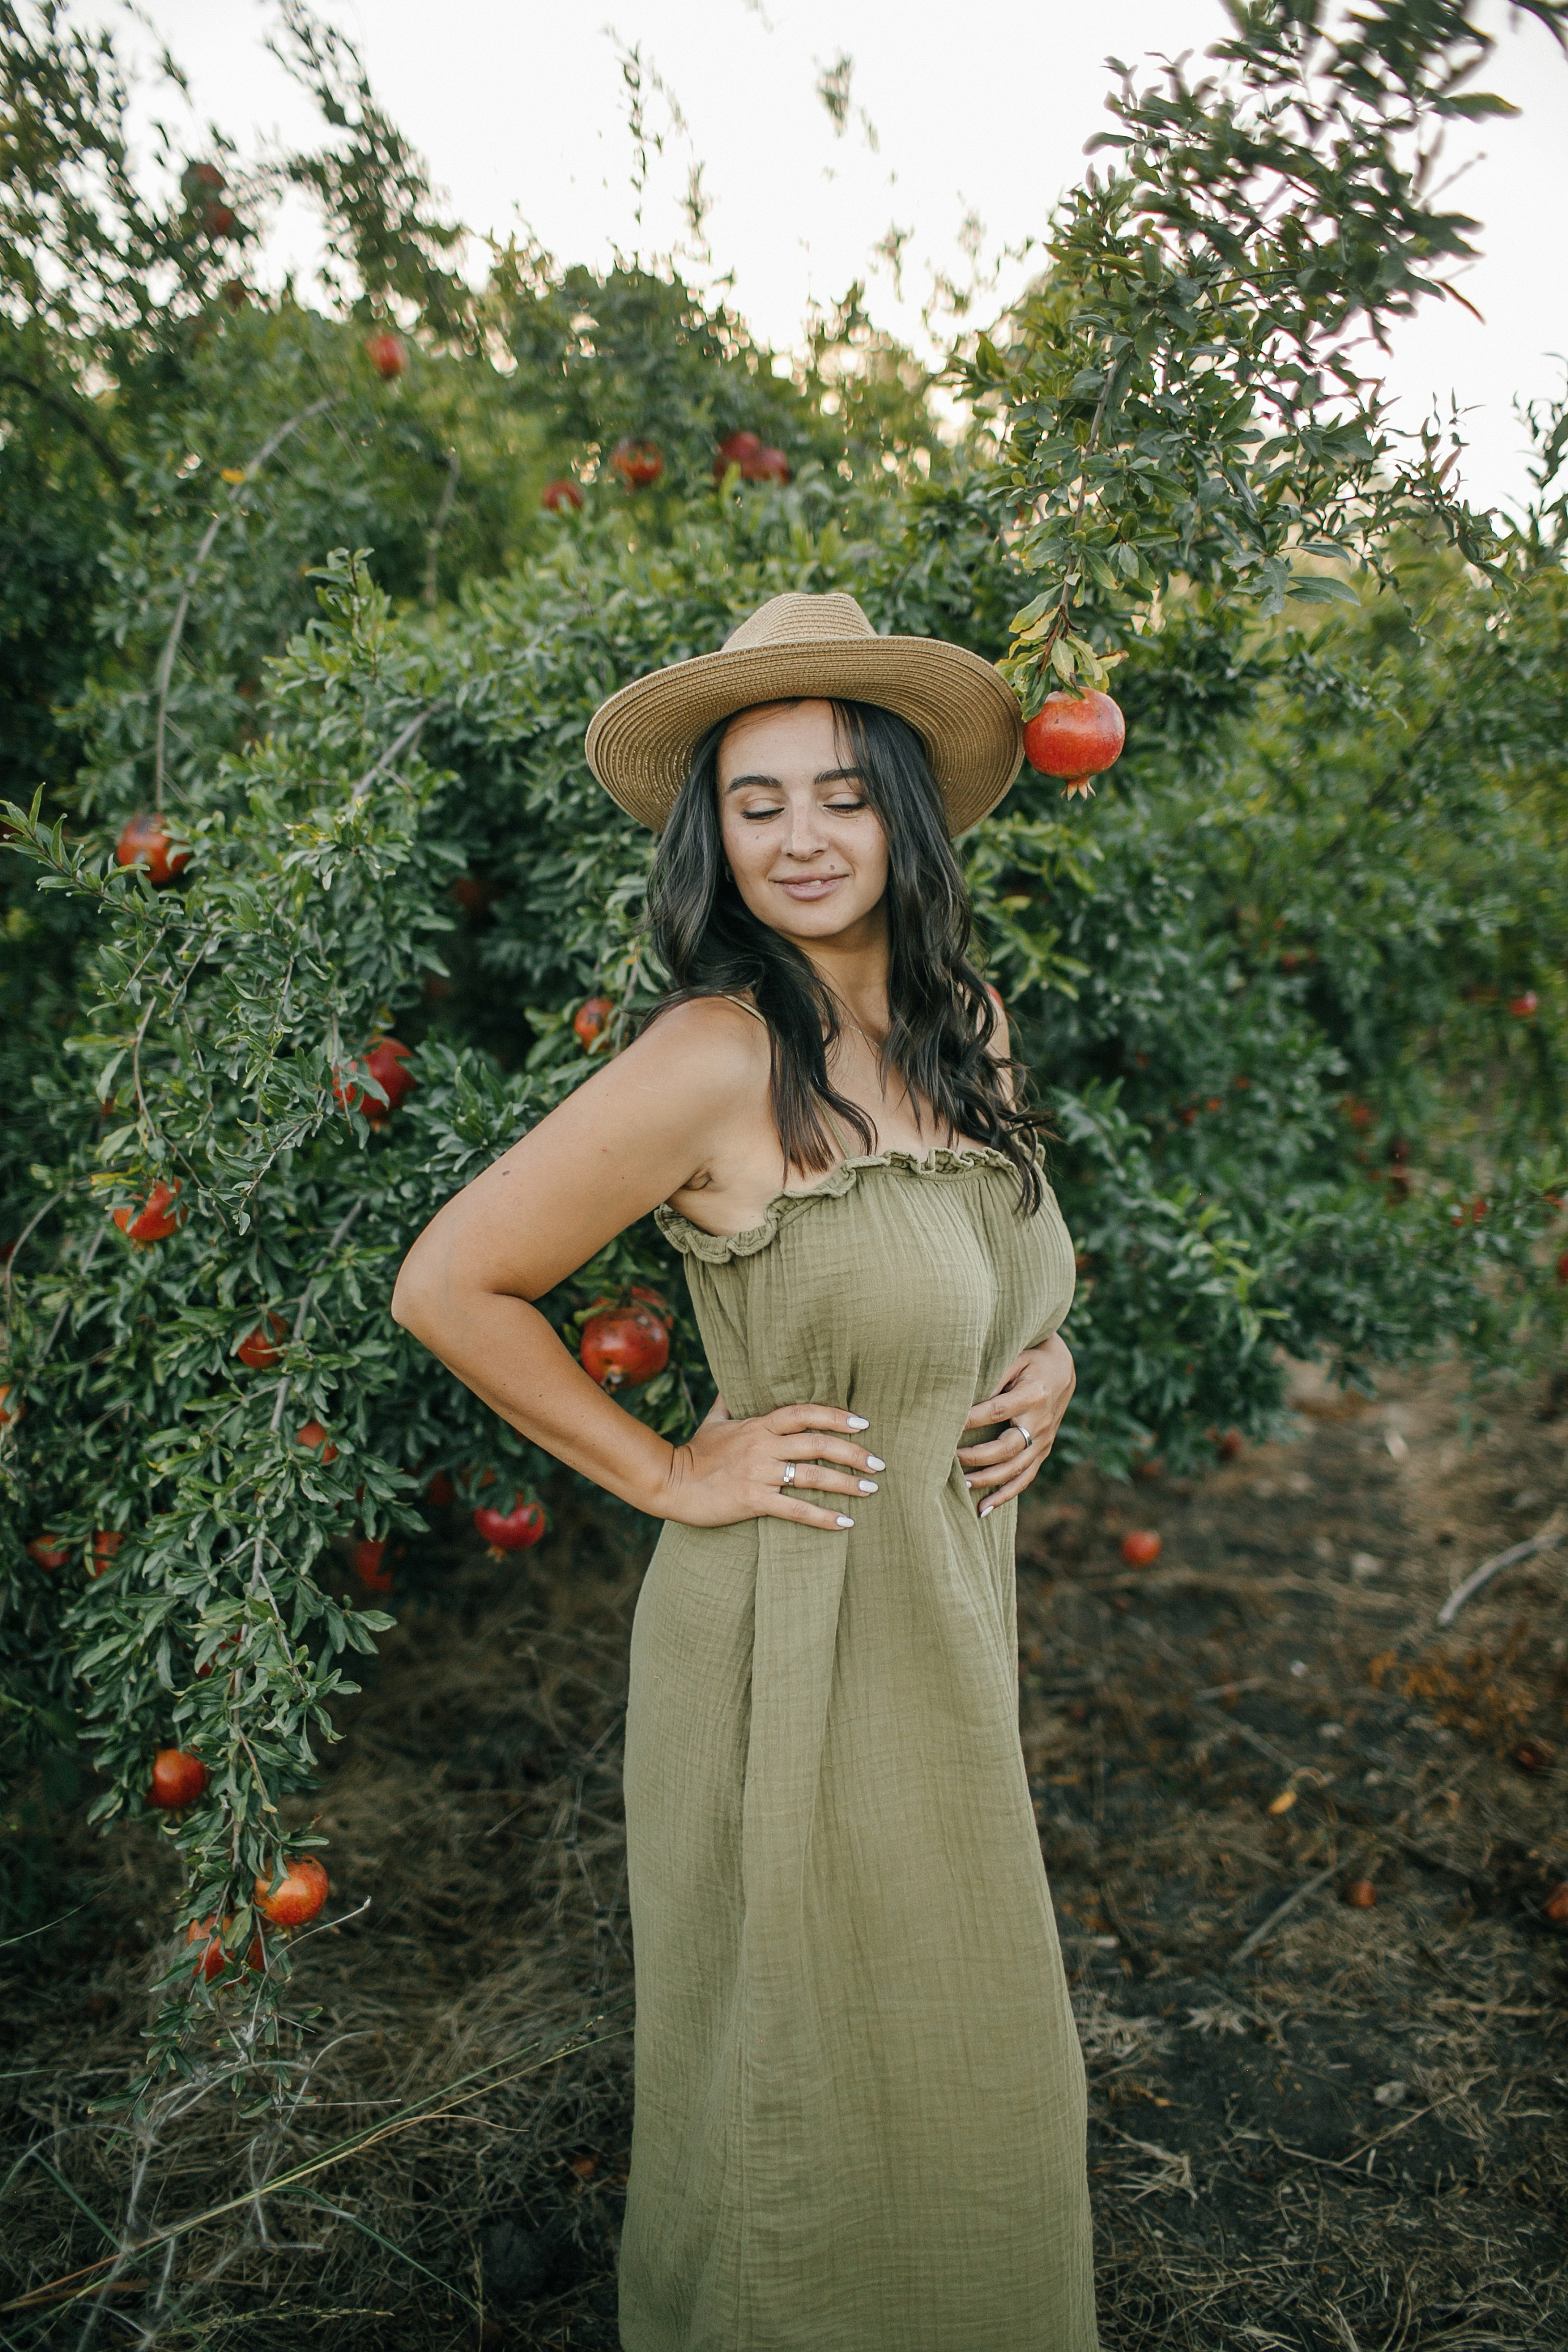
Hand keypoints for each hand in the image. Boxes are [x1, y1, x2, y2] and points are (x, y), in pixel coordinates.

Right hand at [660, 1393, 884, 1530]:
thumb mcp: (713, 1421)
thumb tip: (737, 1380)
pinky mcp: (753, 1501)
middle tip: (878, 1463)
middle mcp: (763, 1446)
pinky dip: (823, 1516)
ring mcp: (759, 1474)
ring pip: (812, 1476)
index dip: (835, 1416)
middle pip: (818, 1444)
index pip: (804, 1413)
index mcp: (758, 1425)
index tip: (863, 1422)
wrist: (669, 1483)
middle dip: (853, 1453)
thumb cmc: (693, 1453)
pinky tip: (846, 1522)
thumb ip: (730, 1401)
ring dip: (846, 1484)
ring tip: (871, 1489)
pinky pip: (795, 1510)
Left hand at [957, 1334, 1074, 1516]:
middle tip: (948, 1459)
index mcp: (1032, 1395)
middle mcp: (1040, 1422)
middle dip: (975, 1456)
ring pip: (1015, 1469)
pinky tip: (983, 1509)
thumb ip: (994, 1375)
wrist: (1062, 1369)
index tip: (946, 1426)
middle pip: (1006, 1447)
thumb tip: (965, 1397)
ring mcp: (1043, 1441)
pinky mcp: (1043, 1452)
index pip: (996, 1411)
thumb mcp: (1014, 1357)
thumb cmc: (1030, 1359)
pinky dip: (1004, 1495)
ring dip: (987, 1480)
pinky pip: (1024, 1478)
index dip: (970, 1421)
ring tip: (960, 1485)